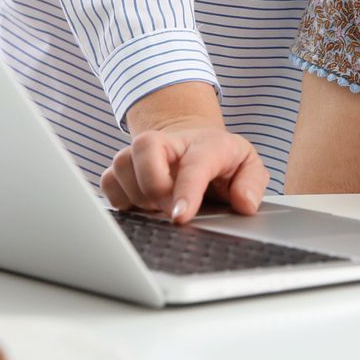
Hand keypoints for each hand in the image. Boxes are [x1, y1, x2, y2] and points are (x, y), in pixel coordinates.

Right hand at [100, 124, 267, 223]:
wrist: (194, 143)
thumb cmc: (222, 160)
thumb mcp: (248, 166)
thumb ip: (252, 183)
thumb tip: (244, 203)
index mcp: (206, 143)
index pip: (194, 163)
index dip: (185, 190)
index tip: (179, 217)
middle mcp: (169, 142)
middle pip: (145, 149)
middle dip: (153, 188)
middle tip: (168, 210)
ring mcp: (142, 152)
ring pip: (121, 166)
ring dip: (137, 196)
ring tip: (158, 207)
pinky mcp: (124, 167)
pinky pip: (107, 182)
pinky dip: (120, 199)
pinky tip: (141, 207)